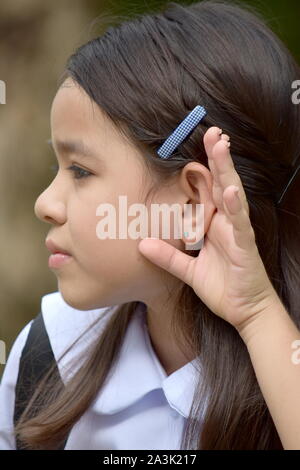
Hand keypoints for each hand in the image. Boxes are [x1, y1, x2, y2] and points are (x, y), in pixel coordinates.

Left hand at [138, 126, 279, 332]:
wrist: (245, 312)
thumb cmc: (222, 288)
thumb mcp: (188, 272)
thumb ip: (167, 257)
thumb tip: (142, 244)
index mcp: (215, 226)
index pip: (209, 191)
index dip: (204, 168)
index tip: (196, 145)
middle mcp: (228, 224)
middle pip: (222, 184)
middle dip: (218, 157)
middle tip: (213, 131)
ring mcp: (238, 233)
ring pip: (233, 195)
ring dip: (226, 171)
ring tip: (221, 146)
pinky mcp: (245, 247)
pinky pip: (240, 225)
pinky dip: (235, 207)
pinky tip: (230, 190)